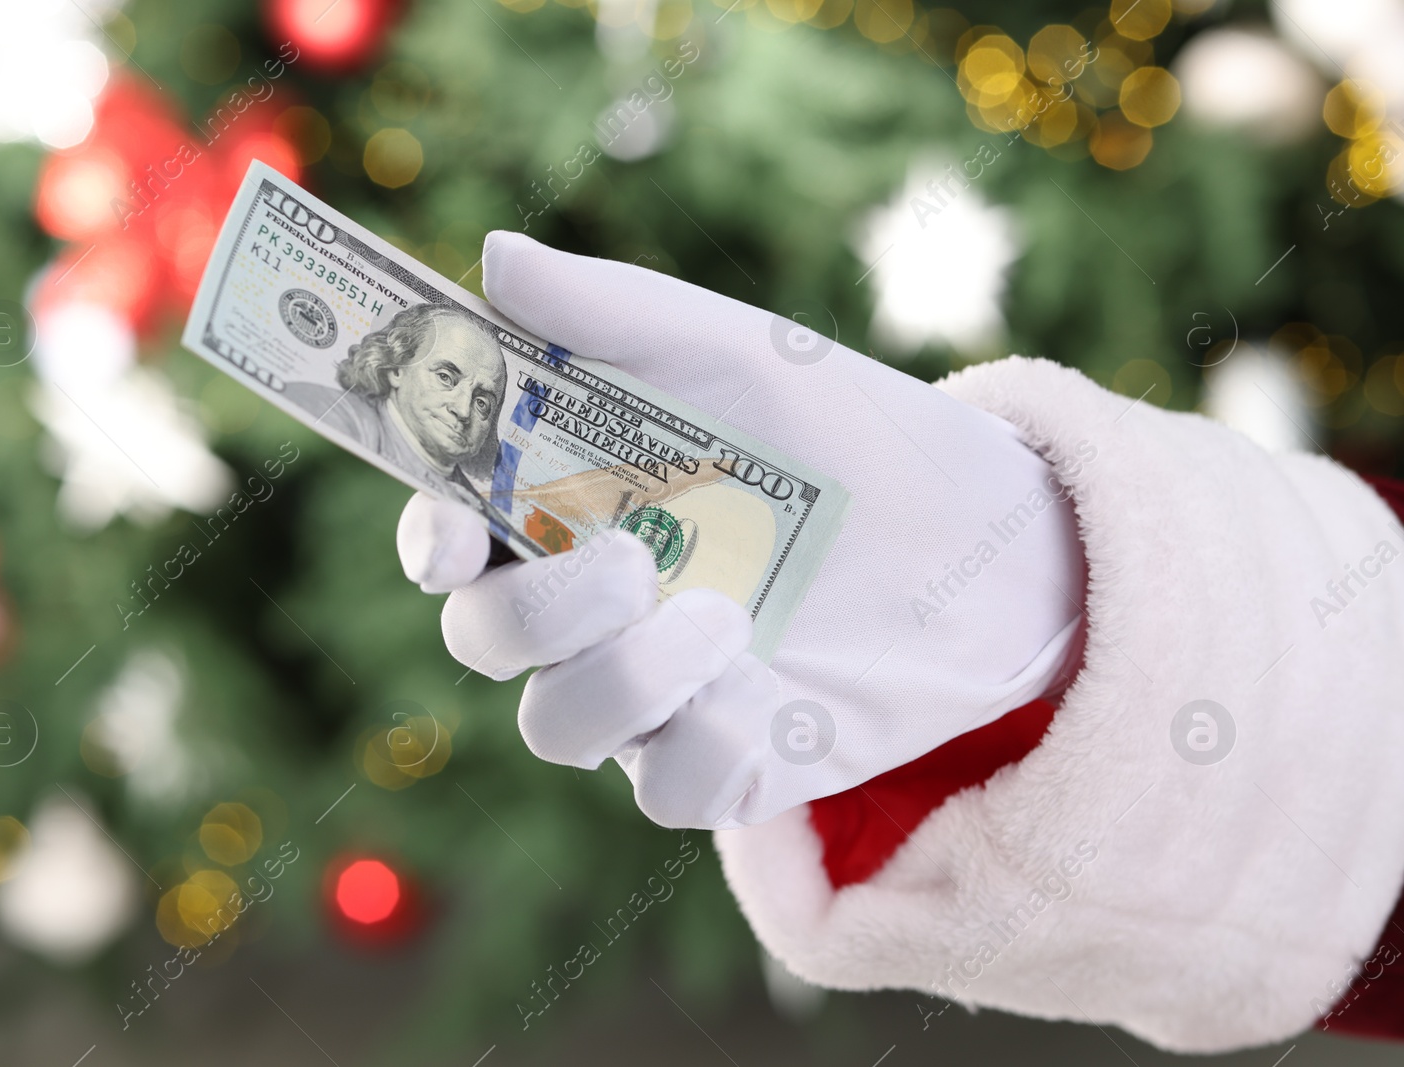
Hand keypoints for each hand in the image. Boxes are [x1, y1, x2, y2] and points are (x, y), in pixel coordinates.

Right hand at [397, 231, 1084, 827]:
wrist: (984, 532)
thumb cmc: (846, 430)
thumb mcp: (737, 355)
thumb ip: (616, 314)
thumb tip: (495, 263)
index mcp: (578, 509)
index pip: (456, 540)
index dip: (430, 542)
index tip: (455, 531)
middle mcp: (599, 608)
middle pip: (488, 641)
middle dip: (534, 613)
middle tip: (629, 561)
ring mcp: (659, 691)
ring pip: (561, 728)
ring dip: (621, 681)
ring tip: (723, 621)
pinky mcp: (732, 762)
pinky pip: (669, 789)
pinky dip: (704, 745)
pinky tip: (768, 691)